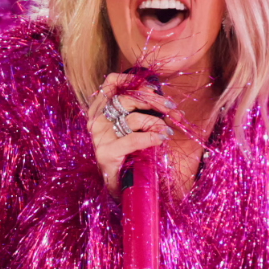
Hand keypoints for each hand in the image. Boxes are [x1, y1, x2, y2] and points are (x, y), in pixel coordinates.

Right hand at [86, 72, 179, 195]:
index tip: (153, 88)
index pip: (111, 83)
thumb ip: (140, 110)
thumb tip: (163, 99)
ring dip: (156, 122)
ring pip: (133, 118)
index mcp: (99, 110)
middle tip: (171, 107)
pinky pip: (134, 139)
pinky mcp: (106, 153)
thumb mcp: (131, 127)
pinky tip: (162, 138)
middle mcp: (96, 120)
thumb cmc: (128, 153)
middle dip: (154, 101)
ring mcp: (99, 137)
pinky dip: (151, 137)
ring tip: (167, 129)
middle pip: (126, 98)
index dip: (132, 80)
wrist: (118, 187)